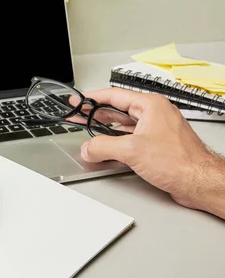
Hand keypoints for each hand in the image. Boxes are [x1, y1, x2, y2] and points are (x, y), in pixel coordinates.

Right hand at [79, 88, 224, 214]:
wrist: (199, 182)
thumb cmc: (180, 162)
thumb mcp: (132, 150)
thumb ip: (103, 146)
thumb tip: (88, 147)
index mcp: (151, 105)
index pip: (114, 95)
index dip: (92, 98)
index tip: (78, 100)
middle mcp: (154, 114)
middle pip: (117, 109)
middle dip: (95, 113)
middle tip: (77, 114)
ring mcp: (155, 129)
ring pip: (123, 125)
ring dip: (104, 129)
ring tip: (86, 129)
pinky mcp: (156, 144)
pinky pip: (130, 138)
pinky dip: (115, 141)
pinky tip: (105, 146)